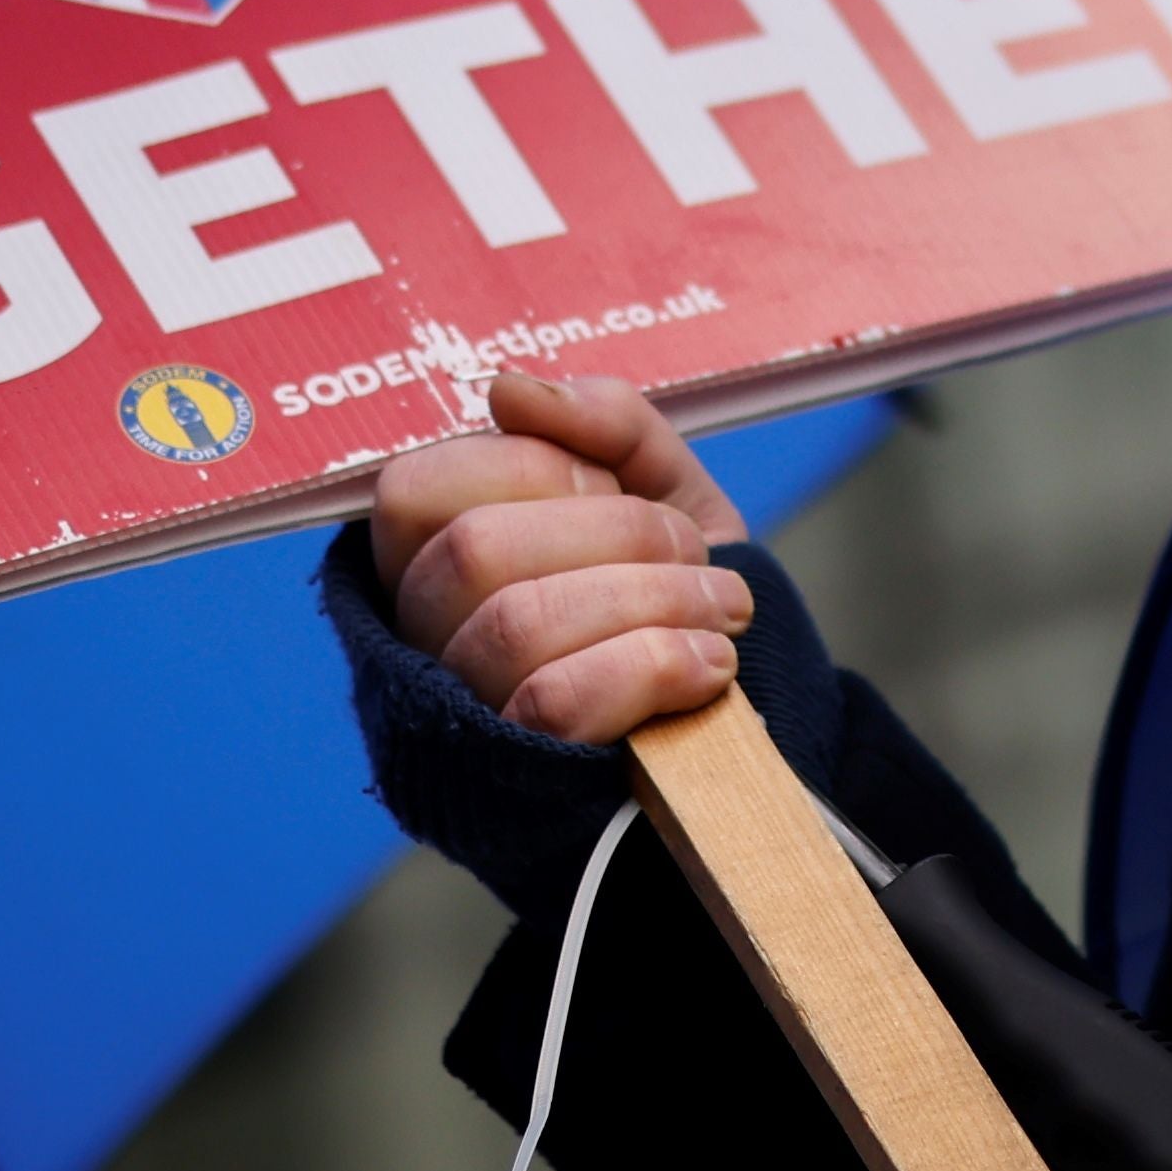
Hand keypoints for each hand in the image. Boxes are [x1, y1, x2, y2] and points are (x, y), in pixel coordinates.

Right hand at [365, 369, 755, 744]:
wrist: (754, 713)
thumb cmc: (675, 587)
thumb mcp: (657, 483)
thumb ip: (599, 422)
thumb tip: (505, 389)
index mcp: (432, 556)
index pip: (418, 488)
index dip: (528, 468)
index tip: (612, 483)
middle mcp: (422, 639)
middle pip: (474, 551)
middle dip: (615, 532)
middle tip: (691, 550)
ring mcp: (465, 717)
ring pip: (519, 625)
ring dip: (654, 598)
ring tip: (723, 607)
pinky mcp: (523, 781)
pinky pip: (556, 701)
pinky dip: (653, 664)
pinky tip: (709, 662)